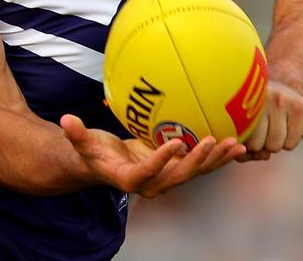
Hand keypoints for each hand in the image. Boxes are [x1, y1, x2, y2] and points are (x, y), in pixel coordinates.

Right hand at [60, 114, 244, 197]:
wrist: (105, 166)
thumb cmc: (93, 153)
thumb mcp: (84, 144)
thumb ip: (77, 134)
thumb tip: (66, 119)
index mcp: (130, 178)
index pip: (148, 171)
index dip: (161, 160)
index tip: (175, 143)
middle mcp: (152, 183)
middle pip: (179, 175)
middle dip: (197, 161)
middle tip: (213, 140)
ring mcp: (167, 178)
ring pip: (195, 172)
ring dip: (216, 161)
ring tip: (237, 145)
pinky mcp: (176, 169)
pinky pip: (200, 164)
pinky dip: (217, 156)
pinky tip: (237, 143)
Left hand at [238, 79, 302, 160]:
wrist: (285, 85)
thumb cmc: (260, 109)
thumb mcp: (245, 119)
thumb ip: (240, 140)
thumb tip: (242, 155)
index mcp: (246, 100)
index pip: (243, 140)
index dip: (248, 145)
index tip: (250, 137)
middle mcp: (264, 98)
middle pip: (260, 145)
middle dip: (261, 145)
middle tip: (264, 132)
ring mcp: (284, 101)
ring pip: (277, 146)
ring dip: (276, 143)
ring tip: (275, 128)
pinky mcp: (301, 108)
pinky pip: (291, 144)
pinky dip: (289, 141)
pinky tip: (287, 127)